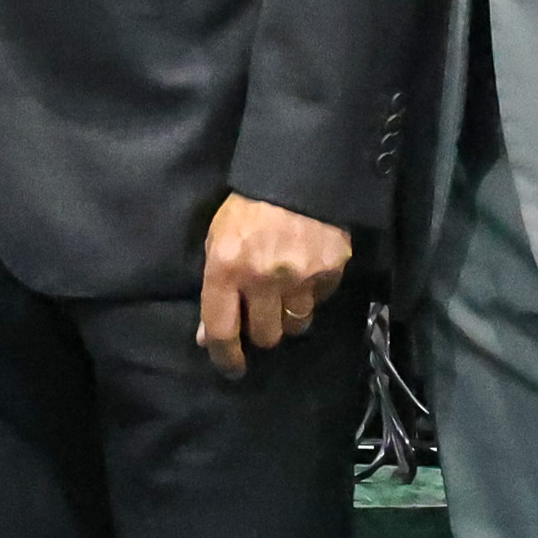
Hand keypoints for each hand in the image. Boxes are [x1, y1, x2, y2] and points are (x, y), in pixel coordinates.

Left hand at [199, 192, 354, 376]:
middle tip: (262, 318)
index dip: (225, 356)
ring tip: (286, 296)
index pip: (221, 330)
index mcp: (226, 268)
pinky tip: (307, 272)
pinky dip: (313, 294)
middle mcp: (263, 279)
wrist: (299, 170)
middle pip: (265, 335)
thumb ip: (214, 288)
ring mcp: (300, 277)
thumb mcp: (218, 239)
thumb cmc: (249, 204)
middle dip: (261, 332)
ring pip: (296, 324)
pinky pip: (320, 300)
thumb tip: (206, 336)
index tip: (232, 367)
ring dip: (289, 317)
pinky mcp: (331, 270)